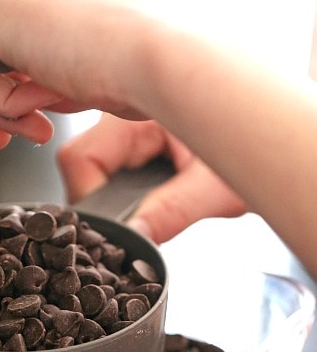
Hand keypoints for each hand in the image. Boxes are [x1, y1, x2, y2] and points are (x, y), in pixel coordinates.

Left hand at [0, 0, 150, 149]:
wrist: (162, 58)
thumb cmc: (147, 69)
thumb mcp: (93, 67)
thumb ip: (53, 68)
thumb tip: (24, 92)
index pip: (20, 30)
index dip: (19, 85)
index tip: (37, 126)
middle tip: (9, 142)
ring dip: (6, 109)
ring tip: (45, 125)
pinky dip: (1, 106)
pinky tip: (43, 103)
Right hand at [58, 114, 247, 242]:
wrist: (271, 137)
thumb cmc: (256, 144)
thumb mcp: (216, 187)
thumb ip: (172, 212)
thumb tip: (135, 237)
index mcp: (138, 114)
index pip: (80, 158)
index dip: (87, 198)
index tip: (106, 230)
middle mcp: (125, 117)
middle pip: (80, 164)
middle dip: (99, 201)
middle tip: (133, 223)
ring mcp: (127, 129)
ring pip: (91, 170)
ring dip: (110, 197)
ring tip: (148, 211)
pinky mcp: (134, 143)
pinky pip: (109, 170)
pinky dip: (120, 192)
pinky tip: (147, 200)